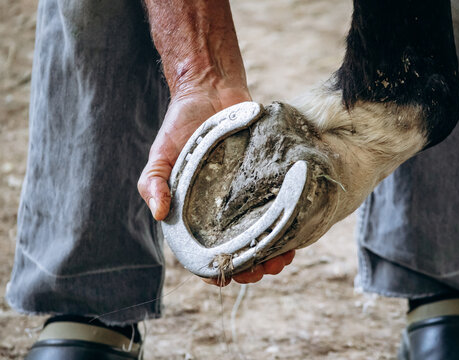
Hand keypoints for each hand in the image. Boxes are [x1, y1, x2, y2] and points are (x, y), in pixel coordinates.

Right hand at [137, 87, 296, 285]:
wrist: (211, 90)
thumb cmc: (181, 124)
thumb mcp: (162, 152)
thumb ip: (154, 180)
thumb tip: (159, 213)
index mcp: (194, 211)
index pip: (204, 252)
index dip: (216, 270)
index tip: (230, 276)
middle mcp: (222, 209)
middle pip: (239, 249)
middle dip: (253, 266)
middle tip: (267, 268)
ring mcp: (246, 196)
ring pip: (262, 233)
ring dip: (274, 251)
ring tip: (286, 256)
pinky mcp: (266, 179)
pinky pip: (278, 207)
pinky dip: (287, 223)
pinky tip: (296, 230)